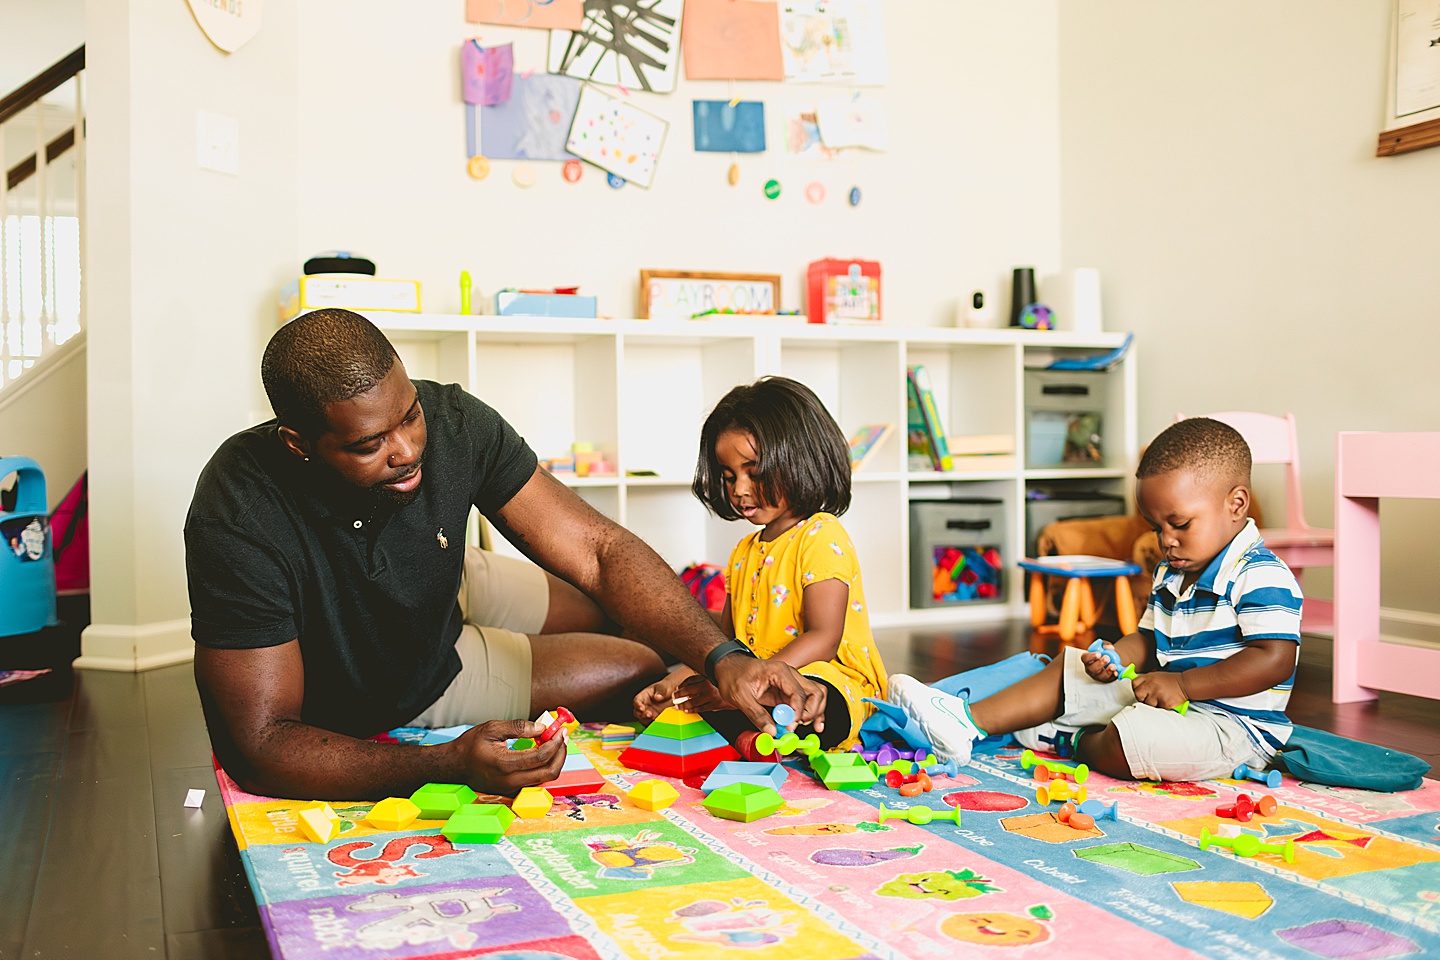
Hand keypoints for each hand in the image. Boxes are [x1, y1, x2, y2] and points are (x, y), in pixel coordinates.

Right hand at [452, 719, 566, 795]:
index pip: (541, 757)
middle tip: (562, 738)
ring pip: (544, 779)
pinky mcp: (511, 791)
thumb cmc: (470, 746)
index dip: (555, 743)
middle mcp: (510, 781)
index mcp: (505, 765)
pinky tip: (542, 753)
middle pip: (549, 772)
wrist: (454, 766)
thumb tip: (542, 728)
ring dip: (554, 761)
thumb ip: (519, 727)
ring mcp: (511, 789)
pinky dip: (544, 767)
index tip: (560, 730)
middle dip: (560, 754)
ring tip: (554, 743)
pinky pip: (535, 781)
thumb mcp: (492, 729)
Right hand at [633, 670, 688, 720]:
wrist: (674, 693)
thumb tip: (657, 697)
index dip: (637, 705)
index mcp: (643, 696)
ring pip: (643, 719)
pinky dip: (654, 724)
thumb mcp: (663, 687)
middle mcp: (644, 705)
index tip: (642, 708)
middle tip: (649, 715)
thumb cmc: (665, 687)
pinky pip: (652, 723)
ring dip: (648, 720)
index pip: (636, 701)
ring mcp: (649, 713)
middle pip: (637, 712)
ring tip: (655, 718)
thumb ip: (661, 691)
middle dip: (642, 715)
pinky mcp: (655, 719)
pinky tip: (660, 722)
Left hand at [671, 673, 730, 713]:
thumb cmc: (729, 681)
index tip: (677, 688)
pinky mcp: (716, 704)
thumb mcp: (715, 675)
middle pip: (689, 690)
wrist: (742, 690)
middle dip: (680, 695)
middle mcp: (709, 685)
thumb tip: (691, 682)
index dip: (682, 684)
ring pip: (694, 701)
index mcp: (708, 676)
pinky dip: (694, 709)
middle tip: (674, 697)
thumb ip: (704, 677)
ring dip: (684, 704)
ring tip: (679, 706)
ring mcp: (712, 695)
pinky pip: (702, 708)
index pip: (690, 680)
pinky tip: (689, 710)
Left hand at [713, 654, 825, 734]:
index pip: (798, 693)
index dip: (797, 712)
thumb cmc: (733, 675)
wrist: (728, 667)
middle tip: (798, 725)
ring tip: (807, 725)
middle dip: (811, 711)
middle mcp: (789, 675)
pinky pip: (806, 701)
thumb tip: (770, 730)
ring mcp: (790, 683)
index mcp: (778, 671)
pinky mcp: (787, 692)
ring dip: (815, 712)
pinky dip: (810, 712)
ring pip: (815, 695)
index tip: (790, 726)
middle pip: (814, 692)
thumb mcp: (740, 696)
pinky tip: (813, 724)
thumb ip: (756, 714)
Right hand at [1081, 644, 1119, 681]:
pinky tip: (1116, 672)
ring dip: (1107, 671)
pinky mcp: (1105, 679)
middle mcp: (1090, 668)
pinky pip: (1109, 679)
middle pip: (1092, 669)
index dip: (1091, 656)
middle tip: (1107, 658)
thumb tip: (1109, 647)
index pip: (1085, 658)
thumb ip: (1105, 645)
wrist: (1112, 660)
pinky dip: (1113, 676)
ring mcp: (1097, 675)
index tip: (1099, 654)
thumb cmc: (1104, 653)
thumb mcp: (1104, 647)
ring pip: (1100, 676)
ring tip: (1113, 666)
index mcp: (1087, 659)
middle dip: (1100, 663)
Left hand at [1131, 670, 1189, 710]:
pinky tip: (1165, 701)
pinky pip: (1158, 708)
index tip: (1140, 692)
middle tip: (1149, 698)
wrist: (1185, 684)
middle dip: (1142, 698)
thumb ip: (1145, 681)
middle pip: (1138, 695)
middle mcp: (1151, 685)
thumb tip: (1134, 688)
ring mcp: (1158, 694)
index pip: (1134, 684)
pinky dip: (1161, 707)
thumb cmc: (1170, 681)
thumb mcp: (1155, 676)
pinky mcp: (1164, 703)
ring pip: (1147, 704)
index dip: (1136, 689)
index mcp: (1148, 677)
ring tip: (1159, 699)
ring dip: (1152, 704)